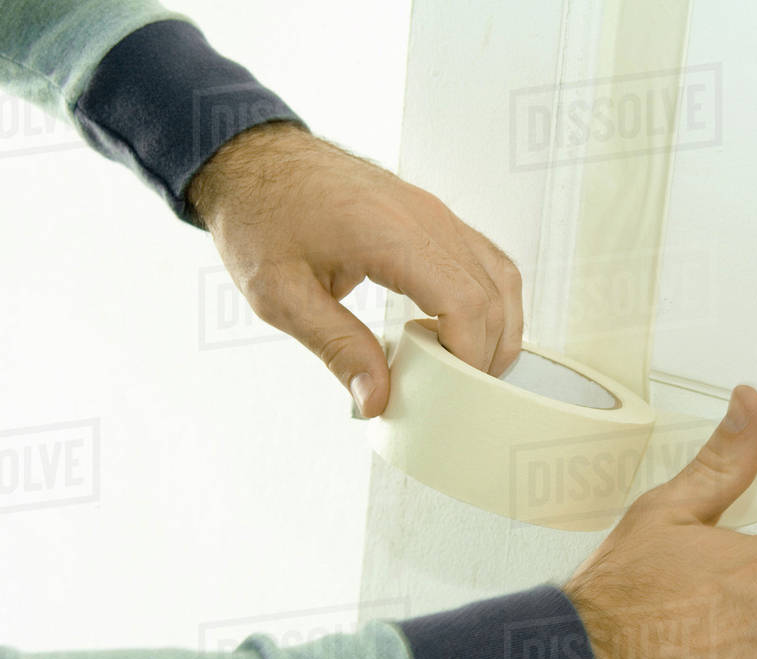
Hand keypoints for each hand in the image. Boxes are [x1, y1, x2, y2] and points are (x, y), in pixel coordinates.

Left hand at [187, 122, 521, 416]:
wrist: (253, 158)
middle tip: (458, 394)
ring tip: (471, 369)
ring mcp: (436, 212)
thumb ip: (337, 348)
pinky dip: (491, 301)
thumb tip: (376, 399)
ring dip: (498, 328)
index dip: (469, 356)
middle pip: (491, 296)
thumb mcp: (282, 295)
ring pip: (500, 278)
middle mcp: (426, 218)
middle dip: (485, 353)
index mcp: (391, 234)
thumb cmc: (261, 216)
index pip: (464, 303)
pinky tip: (467, 331)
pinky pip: (486, 260)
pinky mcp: (435, 215)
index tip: (453, 392)